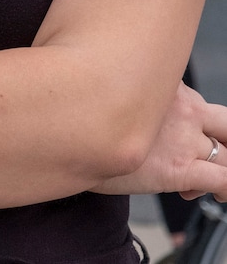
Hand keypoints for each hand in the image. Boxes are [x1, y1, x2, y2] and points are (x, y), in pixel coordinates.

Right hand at [93, 83, 226, 200]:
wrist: (68, 134)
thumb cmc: (85, 115)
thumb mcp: (118, 91)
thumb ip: (140, 96)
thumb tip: (141, 103)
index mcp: (168, 86)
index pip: (200, 103)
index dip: (201, 123)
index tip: (186, 136)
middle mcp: (182, 108)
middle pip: (226, 124)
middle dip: (224, 141)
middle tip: (212, 155)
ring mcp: (182, 139)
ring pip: (226, 156)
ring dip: (221, 169)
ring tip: (206, 183)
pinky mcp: (178, 168)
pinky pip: (223, 179)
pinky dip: (224, 188)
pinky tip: (210, 193)